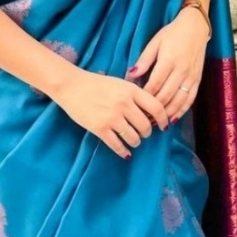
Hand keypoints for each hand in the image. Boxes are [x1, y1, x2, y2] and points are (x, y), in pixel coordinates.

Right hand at [54, 69, 168, 158]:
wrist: (72, 86)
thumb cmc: (97, 83)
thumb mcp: (120, 84)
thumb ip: (135, 95)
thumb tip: (151, 113)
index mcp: (131, 91)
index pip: (156, 107)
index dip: (163, 119)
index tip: (164, 125)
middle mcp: (124, 104)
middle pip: (146, 125)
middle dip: (147, 132)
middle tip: (144, 133)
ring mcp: (112, 117)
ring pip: (133, 137)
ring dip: (136, 142)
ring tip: (134, 140)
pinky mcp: (100, 129)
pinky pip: (117, 145)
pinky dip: (124, 151)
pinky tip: (126, 153)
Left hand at [128, 7, 209, 120]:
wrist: (196, 27)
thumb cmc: (172, 33)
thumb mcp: (155, 42)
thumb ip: (144, 60)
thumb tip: (130, 75)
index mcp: (168, 61)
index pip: (154, 85)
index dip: (144, 98)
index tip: (135, 105)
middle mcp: (181, 71)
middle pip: (166, 96)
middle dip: (153, 110)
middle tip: (142, 119)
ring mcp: (191, 77)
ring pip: (178, 101)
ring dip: (166, 114)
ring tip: (155, 123)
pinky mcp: (198, 80)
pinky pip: (190, 99)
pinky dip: (181, 111)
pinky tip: (173, 119)